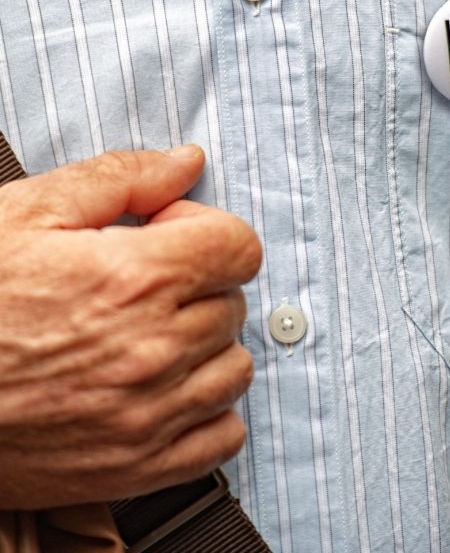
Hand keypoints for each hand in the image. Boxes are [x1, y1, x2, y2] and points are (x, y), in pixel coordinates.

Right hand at [0, 146, 260, 508]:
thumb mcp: (28, 214)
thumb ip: (122, 178)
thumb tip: (188, 162)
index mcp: (135, 279)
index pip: (240, 248)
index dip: (209, 233)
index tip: (174, 240)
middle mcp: (152, 349)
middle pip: (235, 304)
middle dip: (201, 286)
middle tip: (148, 289)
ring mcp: (147, 415)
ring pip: (236, 368)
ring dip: (208, 348)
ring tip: (155, 338)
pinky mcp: (135, 468)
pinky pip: (223, 436)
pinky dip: (208, 413)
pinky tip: (167, 392)